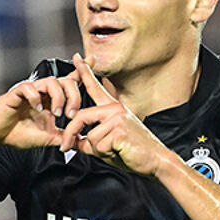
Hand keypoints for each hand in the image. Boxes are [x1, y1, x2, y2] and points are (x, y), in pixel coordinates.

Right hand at [0, 62, 83, 148]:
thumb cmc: (19, 133)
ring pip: (50, 82)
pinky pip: (29, 88)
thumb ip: (63, 136)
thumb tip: (79, 142)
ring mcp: (30, 91)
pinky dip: (36, 97)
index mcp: (51, 99)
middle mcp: (43, 92)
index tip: (92, 60)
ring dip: (58, 97)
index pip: (69, 82)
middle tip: (71, 114)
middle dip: (73, 96)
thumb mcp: (47, 137)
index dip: (81, 71)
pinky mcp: (16, 93)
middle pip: (65, 81)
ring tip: (56, 113)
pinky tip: (37, 109)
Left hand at [59, 54, 171, 176]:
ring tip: (114, 150)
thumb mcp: (107, 144)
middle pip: (80, 116)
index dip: (84, 72)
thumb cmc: (134, 153)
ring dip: (97, 149)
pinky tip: (119, 151)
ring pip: (90, 136)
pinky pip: (98, 144)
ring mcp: (117, 117)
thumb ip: (90, 140)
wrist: (155, 161)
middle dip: (70, 135)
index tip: (76, 58)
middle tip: (64, 147)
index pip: (95, 87)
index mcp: (113, 109)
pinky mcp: (119, 129)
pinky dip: (104, 153)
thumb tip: (74, 141)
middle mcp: (115, 109)